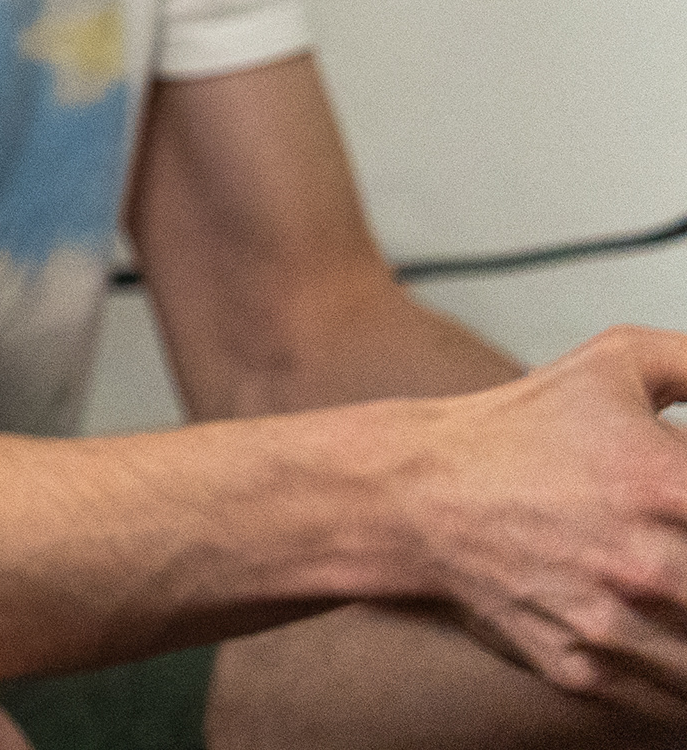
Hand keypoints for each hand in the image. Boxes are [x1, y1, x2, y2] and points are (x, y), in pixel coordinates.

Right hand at [397, 326, 686, 717]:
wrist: (414, 493)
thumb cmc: (517, 430)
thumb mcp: (617, 365)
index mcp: (672, 487)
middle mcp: (651, 566)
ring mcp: (619, 627)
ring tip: (680, 599)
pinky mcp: (586, 671)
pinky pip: (673, 709)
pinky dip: (683, 686)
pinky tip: (674, 645)